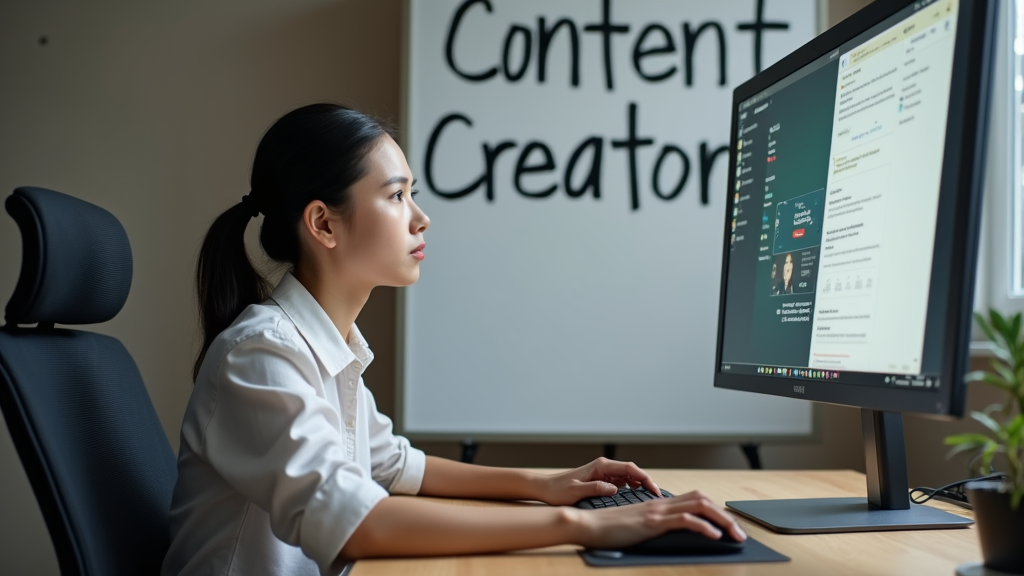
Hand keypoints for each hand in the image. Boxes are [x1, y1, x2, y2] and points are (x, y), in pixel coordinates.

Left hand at [535, 457, 661, 505]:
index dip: (645, 478)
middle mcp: (604, 466)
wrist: (545, 488)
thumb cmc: (558, 490)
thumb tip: (614, 489)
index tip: (654, 489)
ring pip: (628, 475)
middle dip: (646, 481)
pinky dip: (632, 486)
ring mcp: (603, 472)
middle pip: (632, 471)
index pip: (629, 468)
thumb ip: (595, 488)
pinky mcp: (601, 478)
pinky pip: (621, 480)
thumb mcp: (576, 491)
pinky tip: (636, 495)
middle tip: (657, 496)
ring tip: (650, 496)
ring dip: (640, 484)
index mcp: (600, 466)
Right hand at [570, 490, 747, 549]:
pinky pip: (685, 520)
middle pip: (702, 499)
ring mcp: (657, 511)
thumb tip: (666, 534)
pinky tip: (715, 536)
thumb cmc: (606, 529)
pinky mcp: (652, 522)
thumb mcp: (635, 526)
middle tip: (740, 533)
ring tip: (736, 535)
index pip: (694, 498)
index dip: (714, 509)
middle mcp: (660, 504)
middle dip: (726, 516)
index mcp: (657, 504)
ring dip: (723, 520)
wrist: (586, 524)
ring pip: (699, 506)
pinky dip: (704, 526)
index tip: (727, 525)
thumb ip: (652, 525)